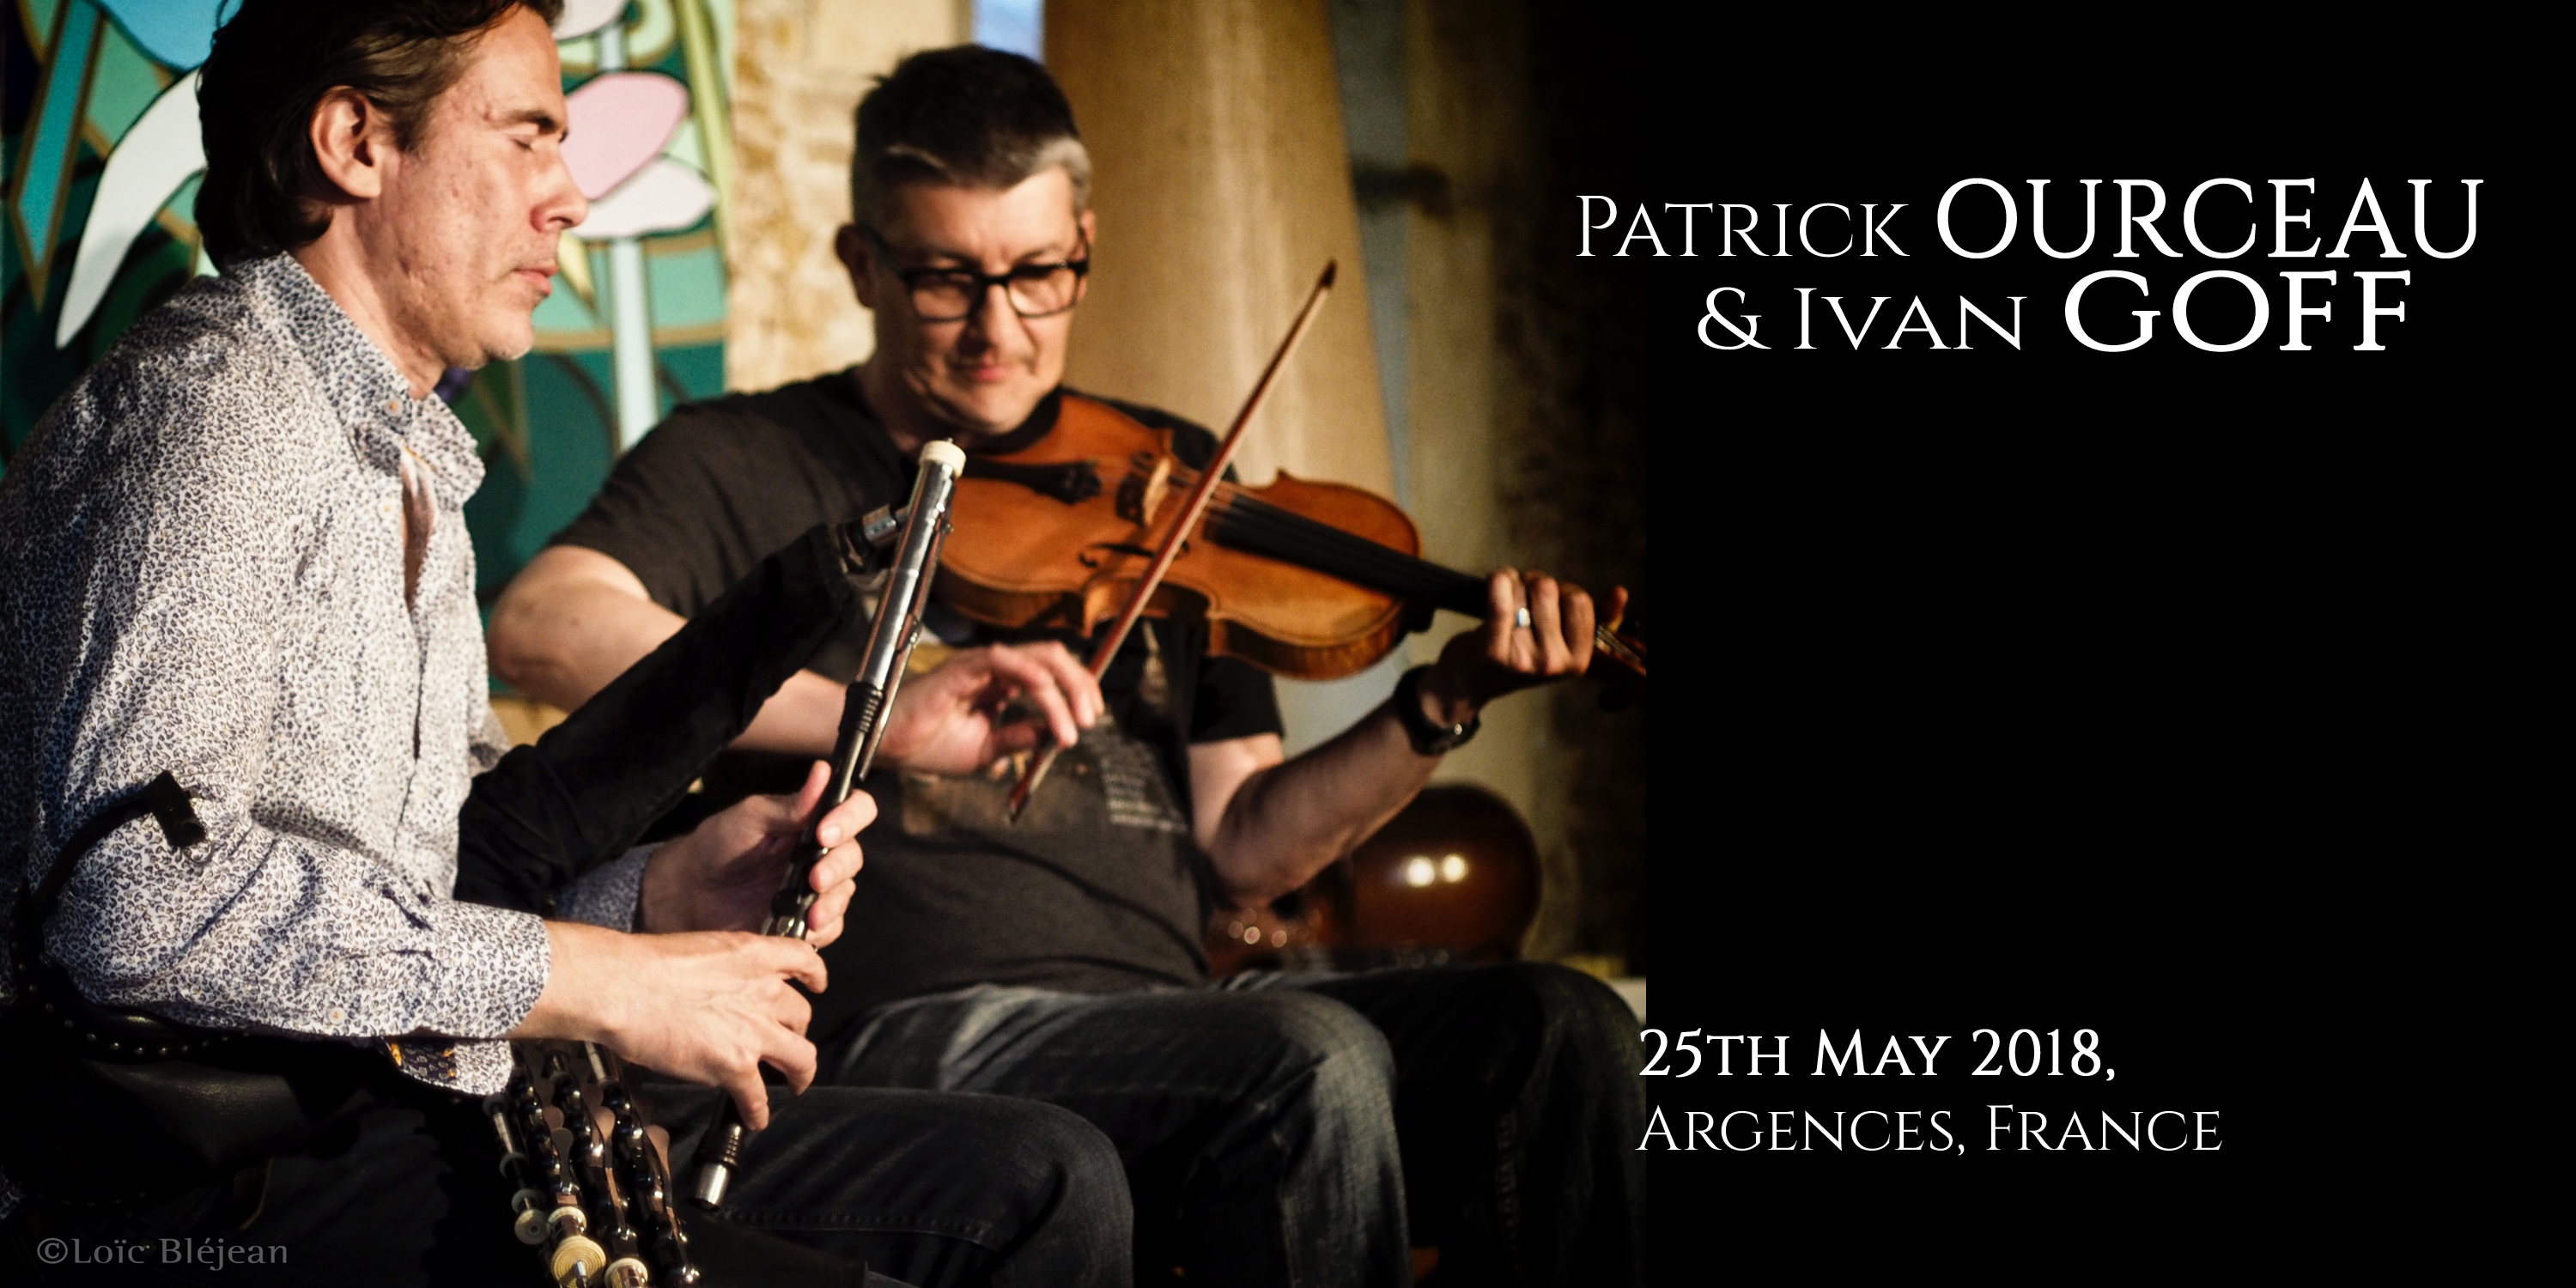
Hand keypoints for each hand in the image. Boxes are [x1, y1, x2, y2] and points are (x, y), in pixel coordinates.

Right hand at [517, 923, 826, 1129]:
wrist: (625, 988)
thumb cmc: (645, 966)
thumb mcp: (702, 949)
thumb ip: (725, 969)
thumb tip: (722, 986)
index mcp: (754, 956)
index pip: (805, 960)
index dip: (815, 975)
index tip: (816, 985)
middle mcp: (764, 991)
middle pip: (801, 1015)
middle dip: (796, 1031)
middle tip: (785, 1042)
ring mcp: (754, 1030)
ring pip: (801, 1057)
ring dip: (800, 1074)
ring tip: (794, 1083)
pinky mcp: (736, 1064)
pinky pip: (759, 1096)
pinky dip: (759, 1111)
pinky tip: (755, 1117)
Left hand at [640, 762, 872, 947]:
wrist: (690, 892)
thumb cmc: (719, 845)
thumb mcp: (750, 818)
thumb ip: (790, 804)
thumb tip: (823, 771)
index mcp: (813, 822)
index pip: (855, 811)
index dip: (851, 818)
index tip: (825, 831)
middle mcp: (821, 854)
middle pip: (853, 857)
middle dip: (837, 867)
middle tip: (814, 878)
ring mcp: (816, 890)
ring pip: (845, 894)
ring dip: (832, 903)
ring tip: (810, 913)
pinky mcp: (807, 921)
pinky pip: (830, 928)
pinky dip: (820, 930)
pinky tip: (802, 929)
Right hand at [871, 642, 1102, 775]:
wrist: (888, 748)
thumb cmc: (929, 745)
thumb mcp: (986, 751)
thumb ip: (1020, 739)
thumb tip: (1057, 735)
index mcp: (1003, 685)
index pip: (1052, 673)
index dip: (1078, 689)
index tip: (1091, 719)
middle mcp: (996, 670)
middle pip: (1053, 658)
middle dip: (1080, 685)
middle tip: (1090, 720)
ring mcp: (980, 666)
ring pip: (1036, 658)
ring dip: (1064, 688)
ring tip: (1075, 722)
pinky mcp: (960, 669)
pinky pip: (1000, 660)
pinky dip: (1029, 672)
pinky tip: (1045, 692)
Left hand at [1421, 569, 1629, 720]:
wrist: (1466, 684)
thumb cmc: (1517, 654)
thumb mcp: (1561, 643)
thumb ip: (1595, 617)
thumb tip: (1621, 591)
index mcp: (1578, 661)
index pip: (1580, 601)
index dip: (1562, 590)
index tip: (1548, 602)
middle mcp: (1554, 664)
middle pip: (1549, 588)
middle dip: (1533, 583)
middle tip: (1520, 599)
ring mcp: (1525, 659)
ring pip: (1525, 587)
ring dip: (1513, 582)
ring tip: (1505, 599)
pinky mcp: (1493, 652)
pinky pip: (1500, 598)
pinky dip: (1497, 580)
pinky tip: (1495, 581)